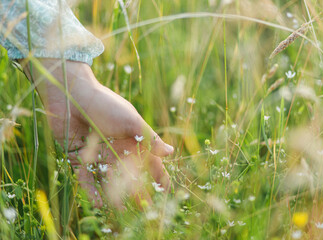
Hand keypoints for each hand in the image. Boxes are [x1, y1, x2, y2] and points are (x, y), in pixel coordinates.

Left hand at [21, 59, 172, 207]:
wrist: (71, 94)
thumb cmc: (105, 104)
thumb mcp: (131, 120)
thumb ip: (149, 138)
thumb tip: (171, 152)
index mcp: (132, 140)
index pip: (150, 160)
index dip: (159, 174)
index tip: (166, 189)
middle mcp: (117, 149)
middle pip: (130, 174)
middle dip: (139, 190)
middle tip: (145, 207)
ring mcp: (99, 155)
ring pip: (109, 179)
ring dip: (115, 195)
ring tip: (121, 210)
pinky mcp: (79, 158)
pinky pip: (86, 177)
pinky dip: (92, 190)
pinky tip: (98, 202)